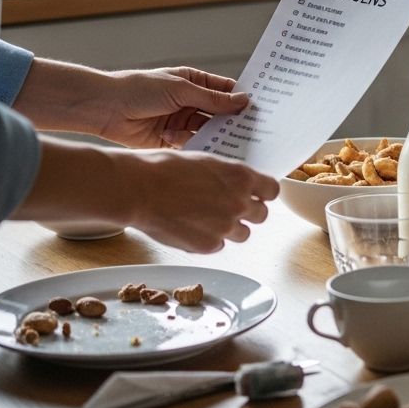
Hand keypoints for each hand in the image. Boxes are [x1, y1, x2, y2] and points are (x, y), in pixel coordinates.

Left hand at [99, 67, 249, 148]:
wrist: (104, 108)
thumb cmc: (139, 89)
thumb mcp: (181, 90)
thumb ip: (212, 99)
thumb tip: (243, 100)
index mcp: (194, 83)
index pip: (225, 91)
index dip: (242, 99)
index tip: (261, 109)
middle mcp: (190, 103)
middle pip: (220, 114)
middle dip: (232, 122)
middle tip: (253, 131)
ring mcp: (181, 122)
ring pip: (208, 131)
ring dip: (216, 136)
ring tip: (230, 143)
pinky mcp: (172, 141)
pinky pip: (192, 145)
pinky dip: (196, 147)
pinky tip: (198, 148)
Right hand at [121, 149, 276, 252]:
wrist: (137, 189)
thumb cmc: (162, 168)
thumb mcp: (205, 162)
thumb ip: (227, 176)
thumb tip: (235, 184)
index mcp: (241, 177)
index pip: (272, 190)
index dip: (262, 193)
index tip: (255, 194)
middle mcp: (238, 203)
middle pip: (261, 215)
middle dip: (247, 211)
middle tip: (227, 206)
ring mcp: (225, 227)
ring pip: (242, 233)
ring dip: (230, 227)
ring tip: (205, 217)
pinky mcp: (208, 246)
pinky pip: (218, 245)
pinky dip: (208, 239)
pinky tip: (190, 226)